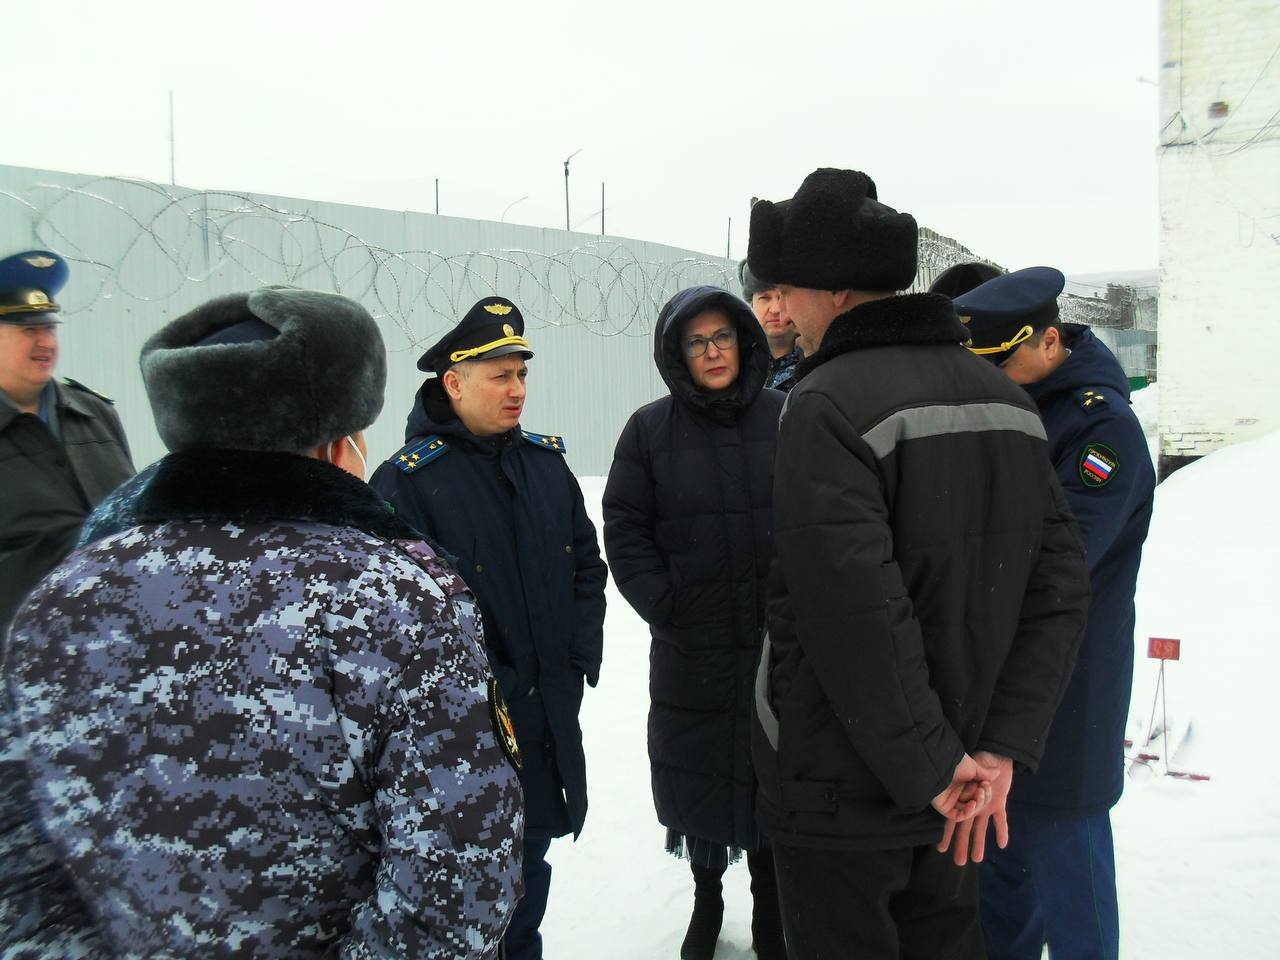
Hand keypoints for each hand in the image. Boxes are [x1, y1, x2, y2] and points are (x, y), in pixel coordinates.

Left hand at [930, 754, 990, 821]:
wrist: (939, 763)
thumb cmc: (955, 762)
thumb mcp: (973, 767)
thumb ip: (985, 773)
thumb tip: (998, 772)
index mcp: (964, 783)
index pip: (980, 794)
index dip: (986, 792)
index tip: (985, 783)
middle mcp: (957, 792)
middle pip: (976, 803)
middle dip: (983, 798)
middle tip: (982, 788)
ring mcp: (951, 800)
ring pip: (969, 810)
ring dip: (977, 804)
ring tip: (978, 794)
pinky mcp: (944, 808)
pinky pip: (958, 816)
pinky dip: (967, 812)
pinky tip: (972, 804)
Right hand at [937, 751, 1012, 865]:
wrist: (997, 754)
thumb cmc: (981, 757)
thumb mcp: (973, 765)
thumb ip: (971, 776)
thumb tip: (967, 782)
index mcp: (962, 797)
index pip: (953, 819)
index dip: (947, 833)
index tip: (941, 848)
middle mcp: (973, 804)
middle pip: (965, 828)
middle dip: (961, 844)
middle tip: (958, 862)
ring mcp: (986, 806)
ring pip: (981, 828)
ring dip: (979, 843)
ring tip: (975, 859)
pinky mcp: (999, 804)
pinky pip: (1001, 819)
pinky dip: (1002, 830)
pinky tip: (1002, 845)